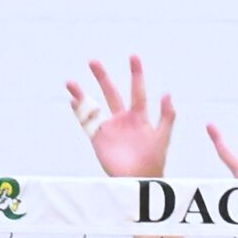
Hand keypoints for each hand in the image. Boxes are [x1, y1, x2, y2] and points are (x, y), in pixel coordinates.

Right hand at [67, 56, 175, 178]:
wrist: (138, 181)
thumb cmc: (153, 161)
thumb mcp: (163, 136)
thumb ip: (167, 115)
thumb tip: (167, 93)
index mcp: (139, 116)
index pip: (137, 90)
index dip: (136, 74)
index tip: (133, 56)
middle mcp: (122, 119)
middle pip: (111, 93)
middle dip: (102, 77)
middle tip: (93, 61)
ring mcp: (109, 128)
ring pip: (93, 106)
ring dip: (82, 94)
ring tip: (70, 82)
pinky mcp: (98, 139)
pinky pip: (87, 123)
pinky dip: (79, 112)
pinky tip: (72, 101)